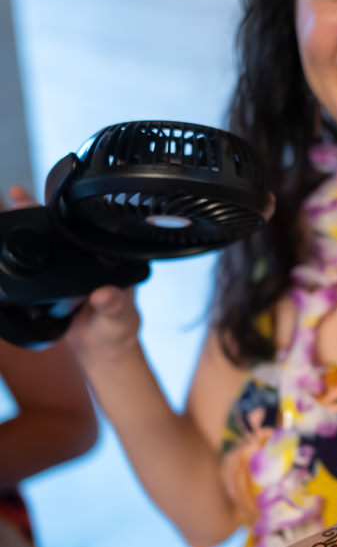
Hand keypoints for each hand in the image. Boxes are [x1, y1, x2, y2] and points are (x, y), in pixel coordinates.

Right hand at [1, 186, 140, 356]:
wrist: (100, 351)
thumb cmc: (116, 333)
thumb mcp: (117, 320)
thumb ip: (113, 307)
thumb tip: (106, 294)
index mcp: (114, 261)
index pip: (94, 231)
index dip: (74, 215)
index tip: (55, 203)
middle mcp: (95, 258)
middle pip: (67, 228)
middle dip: (41, 210)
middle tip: (19, 195)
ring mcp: (74, 266)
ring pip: (51, 240)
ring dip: (31, 222)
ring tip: (13, 201)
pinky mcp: (58, 278)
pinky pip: (41, 259)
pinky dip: (29, 246)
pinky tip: (10, 236)